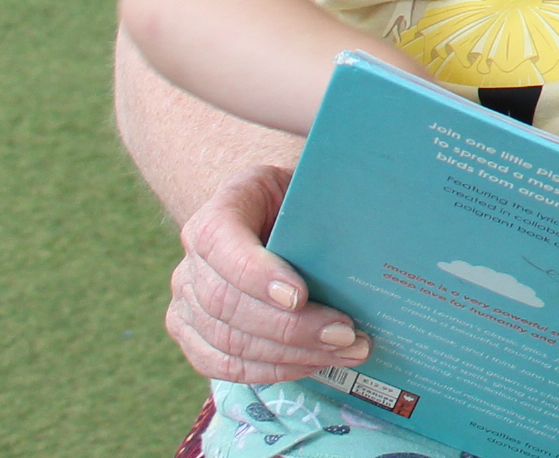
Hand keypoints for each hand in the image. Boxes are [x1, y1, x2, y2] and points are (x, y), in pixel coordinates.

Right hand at [165, 163, 370, 383]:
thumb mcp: (305, 187)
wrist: (259, 218)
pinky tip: (313, 364)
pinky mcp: (191, 334)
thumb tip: (372, 229)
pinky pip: (222, 365)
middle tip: (344, 334)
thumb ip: (323, 206)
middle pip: (227, 304)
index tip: (301, 296)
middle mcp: (191, 262)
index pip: (223, 245)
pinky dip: (271, 370)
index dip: (258, 275)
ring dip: (290, 355)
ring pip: (227, 341)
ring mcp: (186, 302)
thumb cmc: (292, 203)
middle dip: (290, 327)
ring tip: (344, 352)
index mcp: (217, 216)